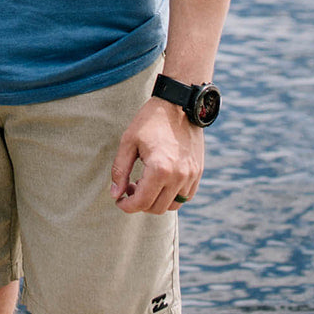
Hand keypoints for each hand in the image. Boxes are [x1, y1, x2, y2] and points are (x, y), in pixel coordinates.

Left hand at [110, 97, 202, 214]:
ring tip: (145, 183)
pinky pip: (185, 196)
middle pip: (157, 208)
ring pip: (172, 205)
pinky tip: (161, 181)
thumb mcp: (129, 141)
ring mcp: (191, 176)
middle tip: (130, 187)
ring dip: (156, 201)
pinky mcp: (198, 172)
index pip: (142, 202)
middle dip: (140, 203)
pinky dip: (172, 196)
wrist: (178, 104)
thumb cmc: (151, 120)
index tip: (119, 200)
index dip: (127, 206)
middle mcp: (179, 177)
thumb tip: (115, 194)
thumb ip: (120, 170)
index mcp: (160, 169)